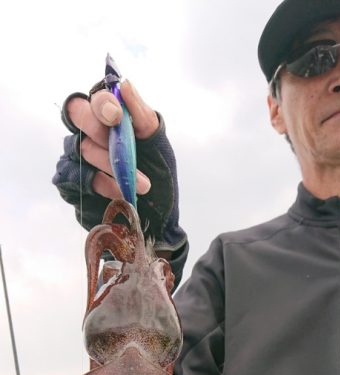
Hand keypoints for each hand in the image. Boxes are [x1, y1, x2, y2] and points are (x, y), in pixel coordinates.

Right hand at [53, 78, 187, 288]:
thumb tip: (124, 84)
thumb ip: (143, 117)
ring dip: (111, 166)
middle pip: (77, 117)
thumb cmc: (160, 178)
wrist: (159, 220)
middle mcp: (89, 134)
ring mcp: (78, 159)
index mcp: (110, 118)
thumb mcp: (159, 147)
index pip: (94, 97)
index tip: (117, 117)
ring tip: (141, 184)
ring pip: (81, 150)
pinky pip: (77, 179)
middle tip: (124, 151)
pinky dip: (102, 185)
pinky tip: (121, 193)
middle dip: (101, 131)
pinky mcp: (73, 185)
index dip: (101, 103)